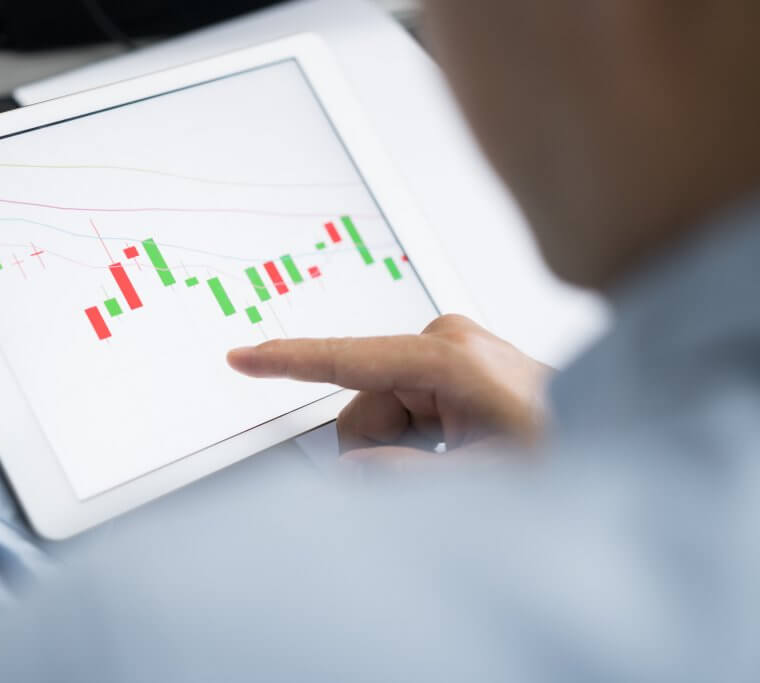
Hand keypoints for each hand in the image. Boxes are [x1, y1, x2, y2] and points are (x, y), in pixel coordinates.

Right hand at [227, 315, 551, 455]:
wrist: (610, 440)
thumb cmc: (567, 449)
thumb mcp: (482, 482)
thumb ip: (403, 477)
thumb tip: (352, 467)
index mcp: (448, 357)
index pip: (348, 359)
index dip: (288, 361)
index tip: (242, 355)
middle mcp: (443, 342)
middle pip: (362, 406)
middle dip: (382, 452)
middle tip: (437, 480)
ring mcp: (448, 351)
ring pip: (380, 413)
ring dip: (407, 451)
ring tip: (465, 465)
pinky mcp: (450, 365)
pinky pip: (403, 410)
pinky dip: (419, 441)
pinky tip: (463, 452)